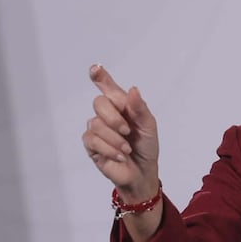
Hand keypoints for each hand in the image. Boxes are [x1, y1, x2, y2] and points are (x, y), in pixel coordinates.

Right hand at [82, 64, 159, 199]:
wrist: (142, 172)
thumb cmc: (146, 147)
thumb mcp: (149, 127)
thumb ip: (140, 108)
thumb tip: (133, 89)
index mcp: (122, 106)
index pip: (108, 87)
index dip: (100, 77)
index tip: (95, 68)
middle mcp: (107, 114)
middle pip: (99, 102)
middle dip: (114, 118)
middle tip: (127, 131)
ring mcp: (97, 129)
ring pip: (95, 123)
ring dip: (115, 138)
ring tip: (127, 148)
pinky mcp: (91, 145)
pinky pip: (92, 140)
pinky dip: (109, 148)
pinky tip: (120, 155)